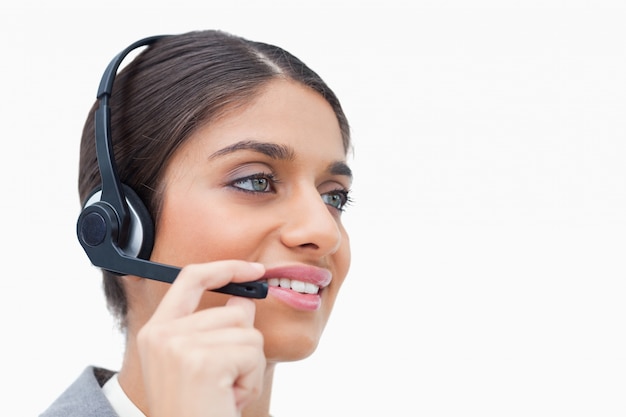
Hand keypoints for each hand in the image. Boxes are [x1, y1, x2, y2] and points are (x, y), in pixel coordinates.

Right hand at [136, 261, 265, 416]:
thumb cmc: (200, 410)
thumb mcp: (204, 364)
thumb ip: (219, 326)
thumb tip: (244, 299)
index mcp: (156, 331)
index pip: (190, 278)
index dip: (225, 268)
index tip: (254, 269)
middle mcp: (161, 334)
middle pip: (233, 311)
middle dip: (244, 348)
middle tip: (223, 384)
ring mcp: (178, 345)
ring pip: (248, 331)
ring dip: (248, 367)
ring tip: (224, 393)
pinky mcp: (201, 360)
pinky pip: (252, 352)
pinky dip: (251, 380)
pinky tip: (228, 400)